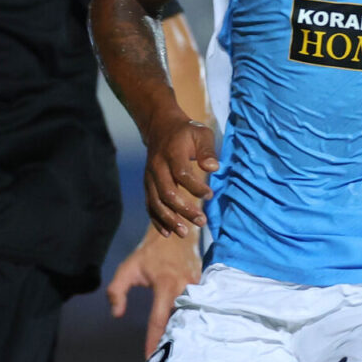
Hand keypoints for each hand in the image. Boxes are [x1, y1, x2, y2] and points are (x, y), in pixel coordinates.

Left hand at [107, 223, 201, 356]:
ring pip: (191, 315)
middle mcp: (185, 287)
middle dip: (172, 339)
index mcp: (165, 284)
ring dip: (184, 330)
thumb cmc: (149, 254)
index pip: (159, 319)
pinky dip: (192, 319)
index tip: (150, 356)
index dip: (153, 339)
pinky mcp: (205, 287)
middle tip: (165, 357)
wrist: (176, 233)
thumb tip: (116, 314)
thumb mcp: (127, 269)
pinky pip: (198, 307)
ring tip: (177, 348)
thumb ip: (116, 291)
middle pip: (179, 320)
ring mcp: (198, 287)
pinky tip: (188, 331)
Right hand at [142, 116, 218, 238]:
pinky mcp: (147, 185)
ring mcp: (149, 177)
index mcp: (171, 153)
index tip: (210, 195)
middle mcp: (157, 167)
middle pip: (167, 193)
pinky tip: (168, 233)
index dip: (196, 187)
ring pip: (156, 202)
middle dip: (184, 210)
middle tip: (202, 221)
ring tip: (185, 233)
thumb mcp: (200, 133)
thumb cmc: (186, 132)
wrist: (160, 127)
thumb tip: (214, 168)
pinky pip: (150, 205)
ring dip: (170, 220)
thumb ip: (207, 150)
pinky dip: (157, 220)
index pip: (182, 174)